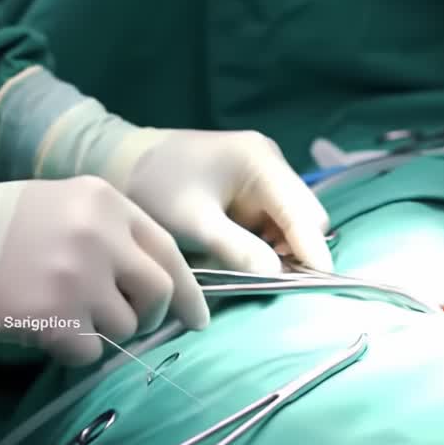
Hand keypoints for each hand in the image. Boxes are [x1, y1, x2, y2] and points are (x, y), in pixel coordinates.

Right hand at [0, 170, 205, 367]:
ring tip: (66, 317)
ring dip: (103, 333)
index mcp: (105, 202)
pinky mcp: (51, 316)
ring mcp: (77, 276)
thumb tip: (157, 283)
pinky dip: (72, 351)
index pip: (169, 249)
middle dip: (151, 316)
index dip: (187, 288)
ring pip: (124, 327)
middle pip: (159, 291)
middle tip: (129, 325)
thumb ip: (110, 232)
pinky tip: (45, 332)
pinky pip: (88, 352)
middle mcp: (100, 235)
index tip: (197, 316)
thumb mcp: (61, 202)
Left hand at [124, 130, 332, 274]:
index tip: (320, 282)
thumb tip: (277, 275)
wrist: (123, 162)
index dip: (312, 249)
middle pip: (303, 217)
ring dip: (279, 250)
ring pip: (290, 223)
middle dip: (295, 251)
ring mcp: (262, 176)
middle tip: (274, 283)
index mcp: (261, 162)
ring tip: (253, 273)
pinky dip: (264, 244)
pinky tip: (243, 259)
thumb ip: (237, 248)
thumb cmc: (155, 187)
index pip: (304, 212)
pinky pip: (272, 223)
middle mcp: (271, 164)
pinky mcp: (250, 190)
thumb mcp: (193, 222)